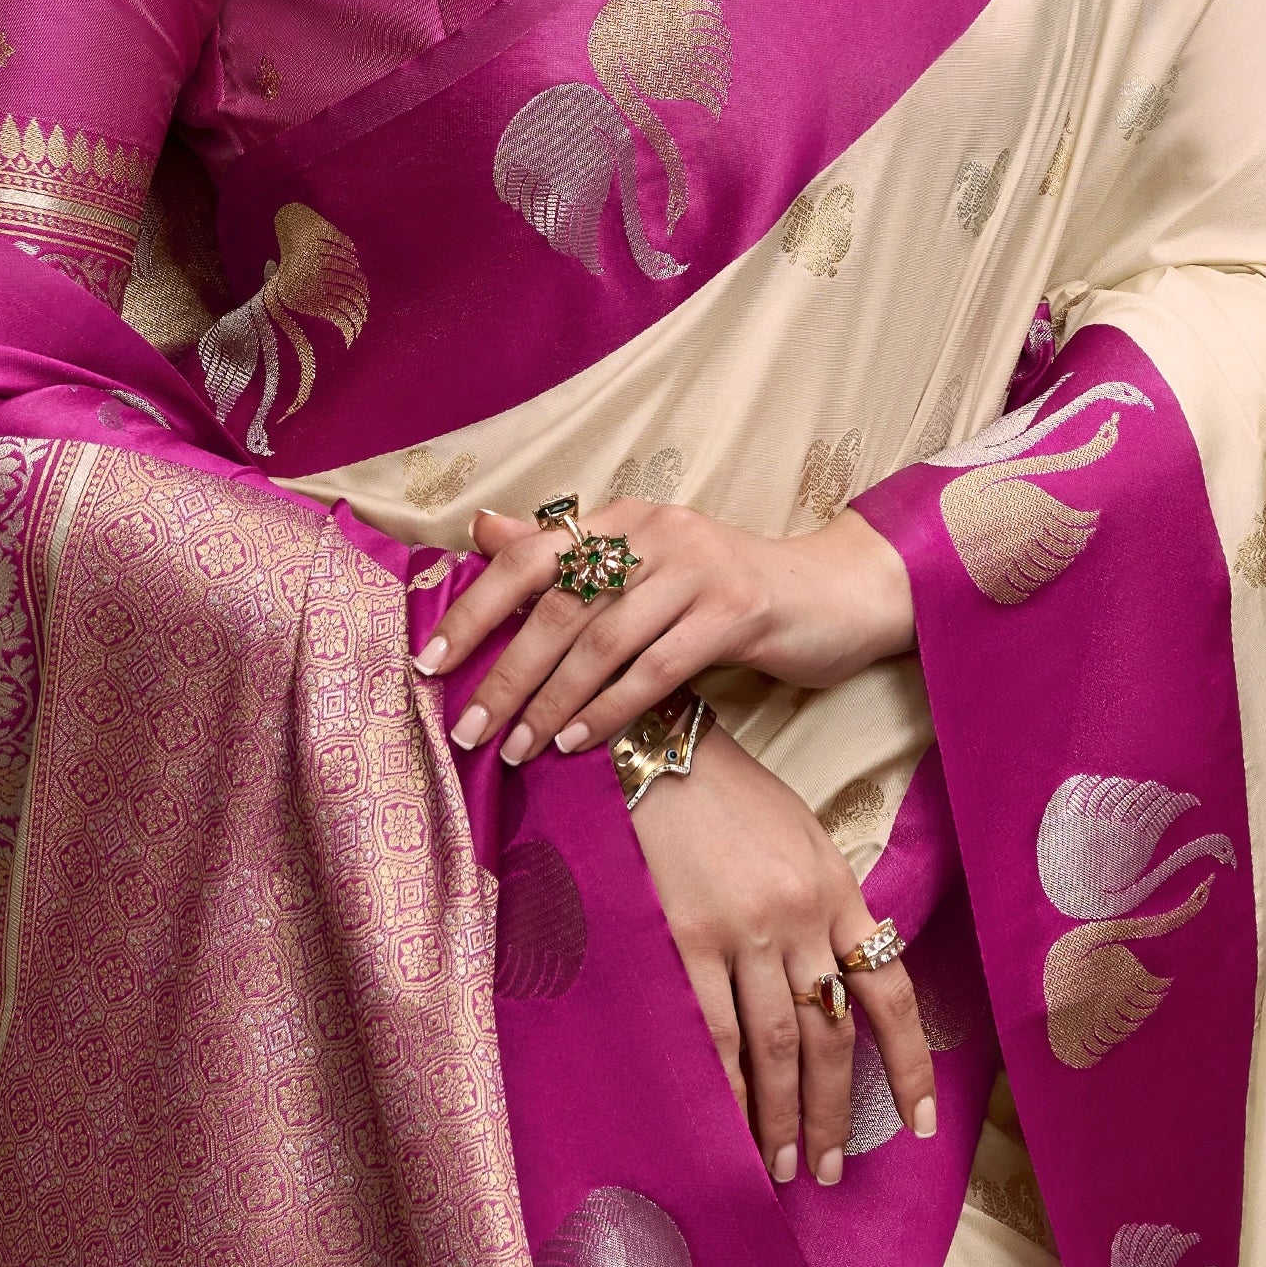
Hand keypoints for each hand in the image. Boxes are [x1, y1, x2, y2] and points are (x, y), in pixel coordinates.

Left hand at [415, 497, 912, 763]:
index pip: (529, 556)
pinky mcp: (738, 609)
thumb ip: (569, 555)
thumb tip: (483, 532)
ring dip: (552, 701)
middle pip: (560, 606)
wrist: (836, 594)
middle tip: (467, 730)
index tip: (429, 664)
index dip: (473, 609)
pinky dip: (612, 708)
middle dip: (506, 674)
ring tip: (518, 750)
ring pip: (604, 641)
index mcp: (624, 517)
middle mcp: (656, 531)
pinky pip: (658, 667)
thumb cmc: (728, 590)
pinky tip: (581, 742)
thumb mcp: (647, 566)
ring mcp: (699, 568)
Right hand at [628, 719, 933, 1185]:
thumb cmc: (729, 792)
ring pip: (775, 1045)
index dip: (909, 1064)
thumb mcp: (800, 835)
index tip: (920, 1123)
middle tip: (830, 1170)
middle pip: (830, 1035)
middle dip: (833, 1111)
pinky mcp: (687, 938)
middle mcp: (801, 916)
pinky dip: (725, 1085)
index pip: (890, 990)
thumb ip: (823, 905)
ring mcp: (744, 930)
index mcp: (836, 888)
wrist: (660, 751)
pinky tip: (726, 1123)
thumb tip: (836, 980)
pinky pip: (714, 1030)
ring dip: (780, 1115)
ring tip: (780, 1165)